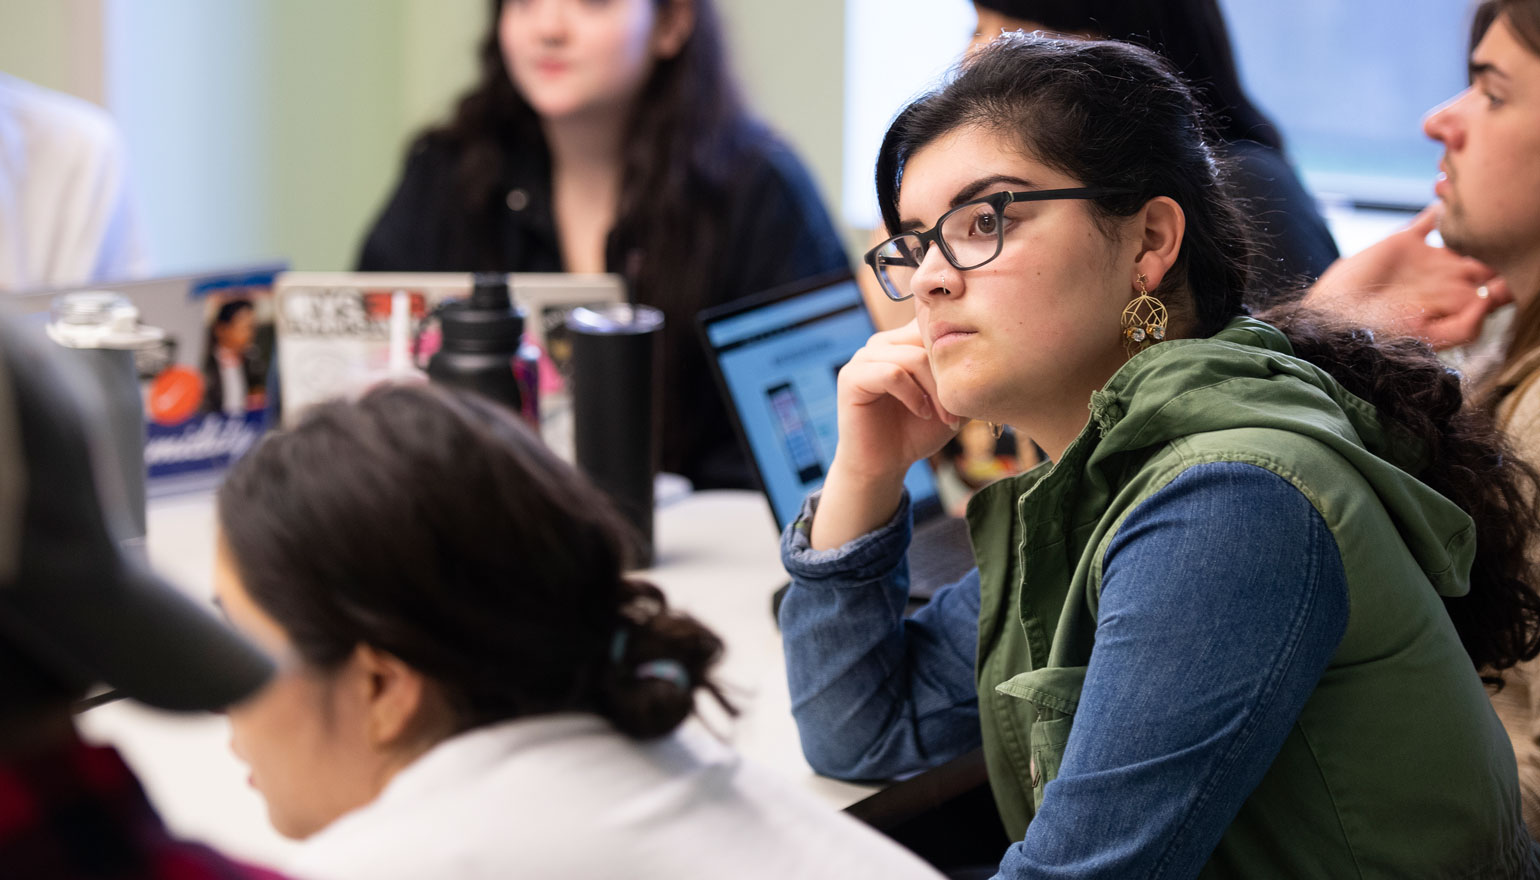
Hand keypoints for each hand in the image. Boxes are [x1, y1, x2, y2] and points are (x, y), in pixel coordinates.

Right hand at [832, 319, 961, 480]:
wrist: (885, 464)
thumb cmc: (918, 432)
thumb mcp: (951, 400)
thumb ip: (963, 374)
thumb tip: (990, 353)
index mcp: (904, 341)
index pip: (936, 324)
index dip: (957, 351)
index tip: (969, 386)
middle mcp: (883, 343)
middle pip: (927, 339)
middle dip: (948, 374)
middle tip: (959, 408)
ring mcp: (864, 357)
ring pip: (913, 358)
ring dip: (935, 390)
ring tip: (944, 416)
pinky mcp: (851, 377)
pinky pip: (891, 373)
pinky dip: (913, 395)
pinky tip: (922, 413)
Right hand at [1303, 205, 1509, 349]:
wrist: (1334, 319)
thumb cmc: (1378, 335)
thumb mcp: (1426, 338)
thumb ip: (1464, 327)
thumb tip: (1491, 299)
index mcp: (1462, 300)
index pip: (1503, 281)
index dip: (1516, 267)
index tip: (1522, 251)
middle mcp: (1452, 277)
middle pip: (1493, 252)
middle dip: (1507, 235)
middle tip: (1518, 213)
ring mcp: (1431, 258)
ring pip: (1467, 232)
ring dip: (1479, 216)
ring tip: (1488, 195)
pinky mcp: (1405, 242)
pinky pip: (1431, 219)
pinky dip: (1442, 204)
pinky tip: (1447, 191)